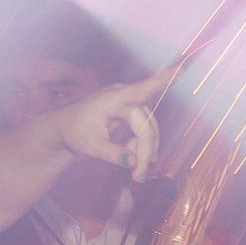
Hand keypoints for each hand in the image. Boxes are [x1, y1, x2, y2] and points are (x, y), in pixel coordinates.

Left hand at [57, 68, 173, 180]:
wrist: (65, 131)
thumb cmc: (74, 133)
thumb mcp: (89, 146)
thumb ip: (112, 154)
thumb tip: (133, 162)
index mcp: (113, 99)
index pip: (141, 90)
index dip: (162, 81)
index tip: (180, 68)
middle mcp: (124, 99)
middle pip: (147, 126)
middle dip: (145, 152)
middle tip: (138, 176)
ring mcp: (129, 106)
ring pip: (150, 131)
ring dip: (144, 152)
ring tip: (134, 171)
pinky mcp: (132, 115)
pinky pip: (146, 133)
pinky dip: (141, 148)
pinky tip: (131, 157)